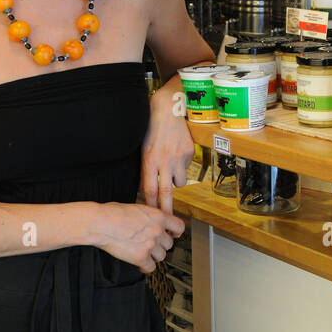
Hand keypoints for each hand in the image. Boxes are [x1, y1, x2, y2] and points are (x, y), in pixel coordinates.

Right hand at [91, 202, 184, 273]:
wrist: (100, 223)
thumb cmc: (112, 213)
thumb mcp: (137, 207)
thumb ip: (149, 216)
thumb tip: (151, 221)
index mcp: (158, 216)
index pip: (179, 227)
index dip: (175, 233)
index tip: (171, 235)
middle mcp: (157, 231)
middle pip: (169, 244)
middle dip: (160, 245)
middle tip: (151, 245)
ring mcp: (150, 245)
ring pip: (161, 257)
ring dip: (153, 256)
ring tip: (144, 253)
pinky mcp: (140, 257)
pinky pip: (150, 268)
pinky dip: (145, 267)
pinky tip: (140, 264)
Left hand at [141, 86, 195, 214]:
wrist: (169, 107)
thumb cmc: (152, 126)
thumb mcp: (143, 147)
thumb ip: (146, 167)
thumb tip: (147, 186)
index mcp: (149, 160)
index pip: (149, 189)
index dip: (150, 205)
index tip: (151, 215)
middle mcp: (164, 161)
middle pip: (165, 193)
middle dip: (167, 210)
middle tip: (168, 224)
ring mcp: (178, 157)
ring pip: (179, 182)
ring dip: (175, 182)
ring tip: (170, 171)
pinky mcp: (189, 153)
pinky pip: (186, 168)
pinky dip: (181, 166)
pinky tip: (177, 153)